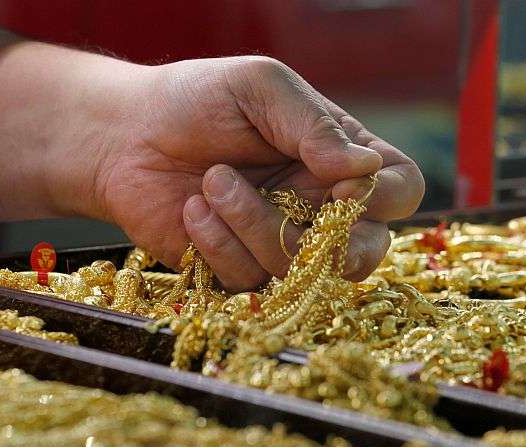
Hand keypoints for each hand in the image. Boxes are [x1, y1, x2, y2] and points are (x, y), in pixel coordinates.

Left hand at [89, 56, 423, 291]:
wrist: (126, 136)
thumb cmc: (198, 100)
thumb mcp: (261, 88)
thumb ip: (315, 125)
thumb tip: (366, 168)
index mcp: (339, 158)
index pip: (399, 188)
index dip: (382, 197)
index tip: (338, 186)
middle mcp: (319, 206)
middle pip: (367, 251)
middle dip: (329, 238)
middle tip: (288, 203)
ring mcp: (281, 243)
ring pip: (301, 270)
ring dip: (255, 225)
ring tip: (213, 181)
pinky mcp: (239, 270)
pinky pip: (250, 279)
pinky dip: (218, 243)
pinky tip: (193, 210)